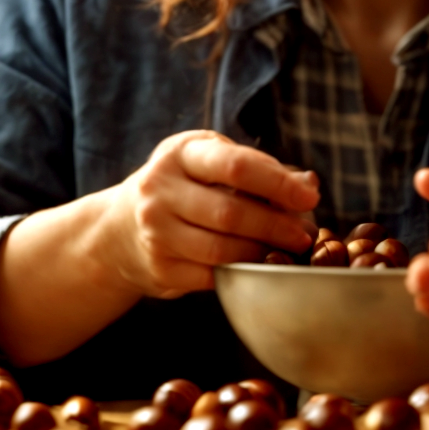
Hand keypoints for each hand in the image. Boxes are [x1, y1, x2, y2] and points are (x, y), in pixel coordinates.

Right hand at [97, 131, 317, 298]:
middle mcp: (160, 189)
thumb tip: (308, 184)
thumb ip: (256, 169)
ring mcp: (155, 231)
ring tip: (285, 251)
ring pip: (221, 250)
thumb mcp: (208, 161)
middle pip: (230, 212)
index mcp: (180, 153)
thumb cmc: (182, 187)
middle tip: (305, 235)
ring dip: (262, 253)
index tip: (309, 197)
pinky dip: (240, 274)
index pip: (235, 165)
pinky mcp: (159, 267)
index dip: (278, 183)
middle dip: (276, 225)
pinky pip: (211, 276)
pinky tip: (257, 268)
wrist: (119, 229)